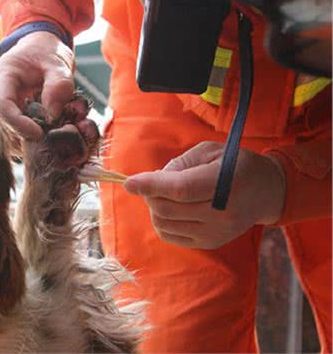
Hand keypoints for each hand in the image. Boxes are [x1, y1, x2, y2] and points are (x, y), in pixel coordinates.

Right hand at [0, 31, 75, 139]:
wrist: (41, 47)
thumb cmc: (46, 51)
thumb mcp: (58, 62)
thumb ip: (58, 85)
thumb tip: (51, 116)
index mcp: (1, 74)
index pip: (0, 104)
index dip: (18, 123)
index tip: (39, 133)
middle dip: (20, 133)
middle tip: (44, 138)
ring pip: (3, 128)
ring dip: (23, 136)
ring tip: (45, 136)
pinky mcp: (8, 111)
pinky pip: (12, 128)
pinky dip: (26, 134)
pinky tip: (42, 133)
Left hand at [124, 141, 285, 249]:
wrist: (265, 193)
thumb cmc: (234, 165)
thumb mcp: (210, 152)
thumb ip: (179, 165)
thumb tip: (149, 181)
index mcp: (227, 184)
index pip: (181, 190)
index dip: (152, 186)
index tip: (129, 182)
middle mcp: (223, 213)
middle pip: (167, 208)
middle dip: (150, 194)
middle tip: (154, 182)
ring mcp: (216, 233)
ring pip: (164, 223)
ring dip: (155, 206)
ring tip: (168, 193)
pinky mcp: (209, 243)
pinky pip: (169, 235)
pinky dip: (162, 220)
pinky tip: (174, 208)